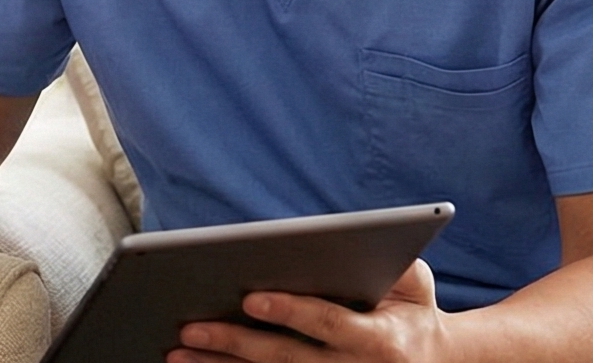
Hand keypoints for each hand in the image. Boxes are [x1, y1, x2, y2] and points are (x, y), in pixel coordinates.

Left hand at [171, 259, 449, 362]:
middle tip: (190, 328)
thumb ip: (389, 263)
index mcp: (380, 340)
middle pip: (287, 359)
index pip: (328, 324)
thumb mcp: (415, 281)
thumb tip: (343, 240)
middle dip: (235, 344)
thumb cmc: (412, 308)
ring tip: (177, 352)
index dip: (290, 312)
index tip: (250, 298)